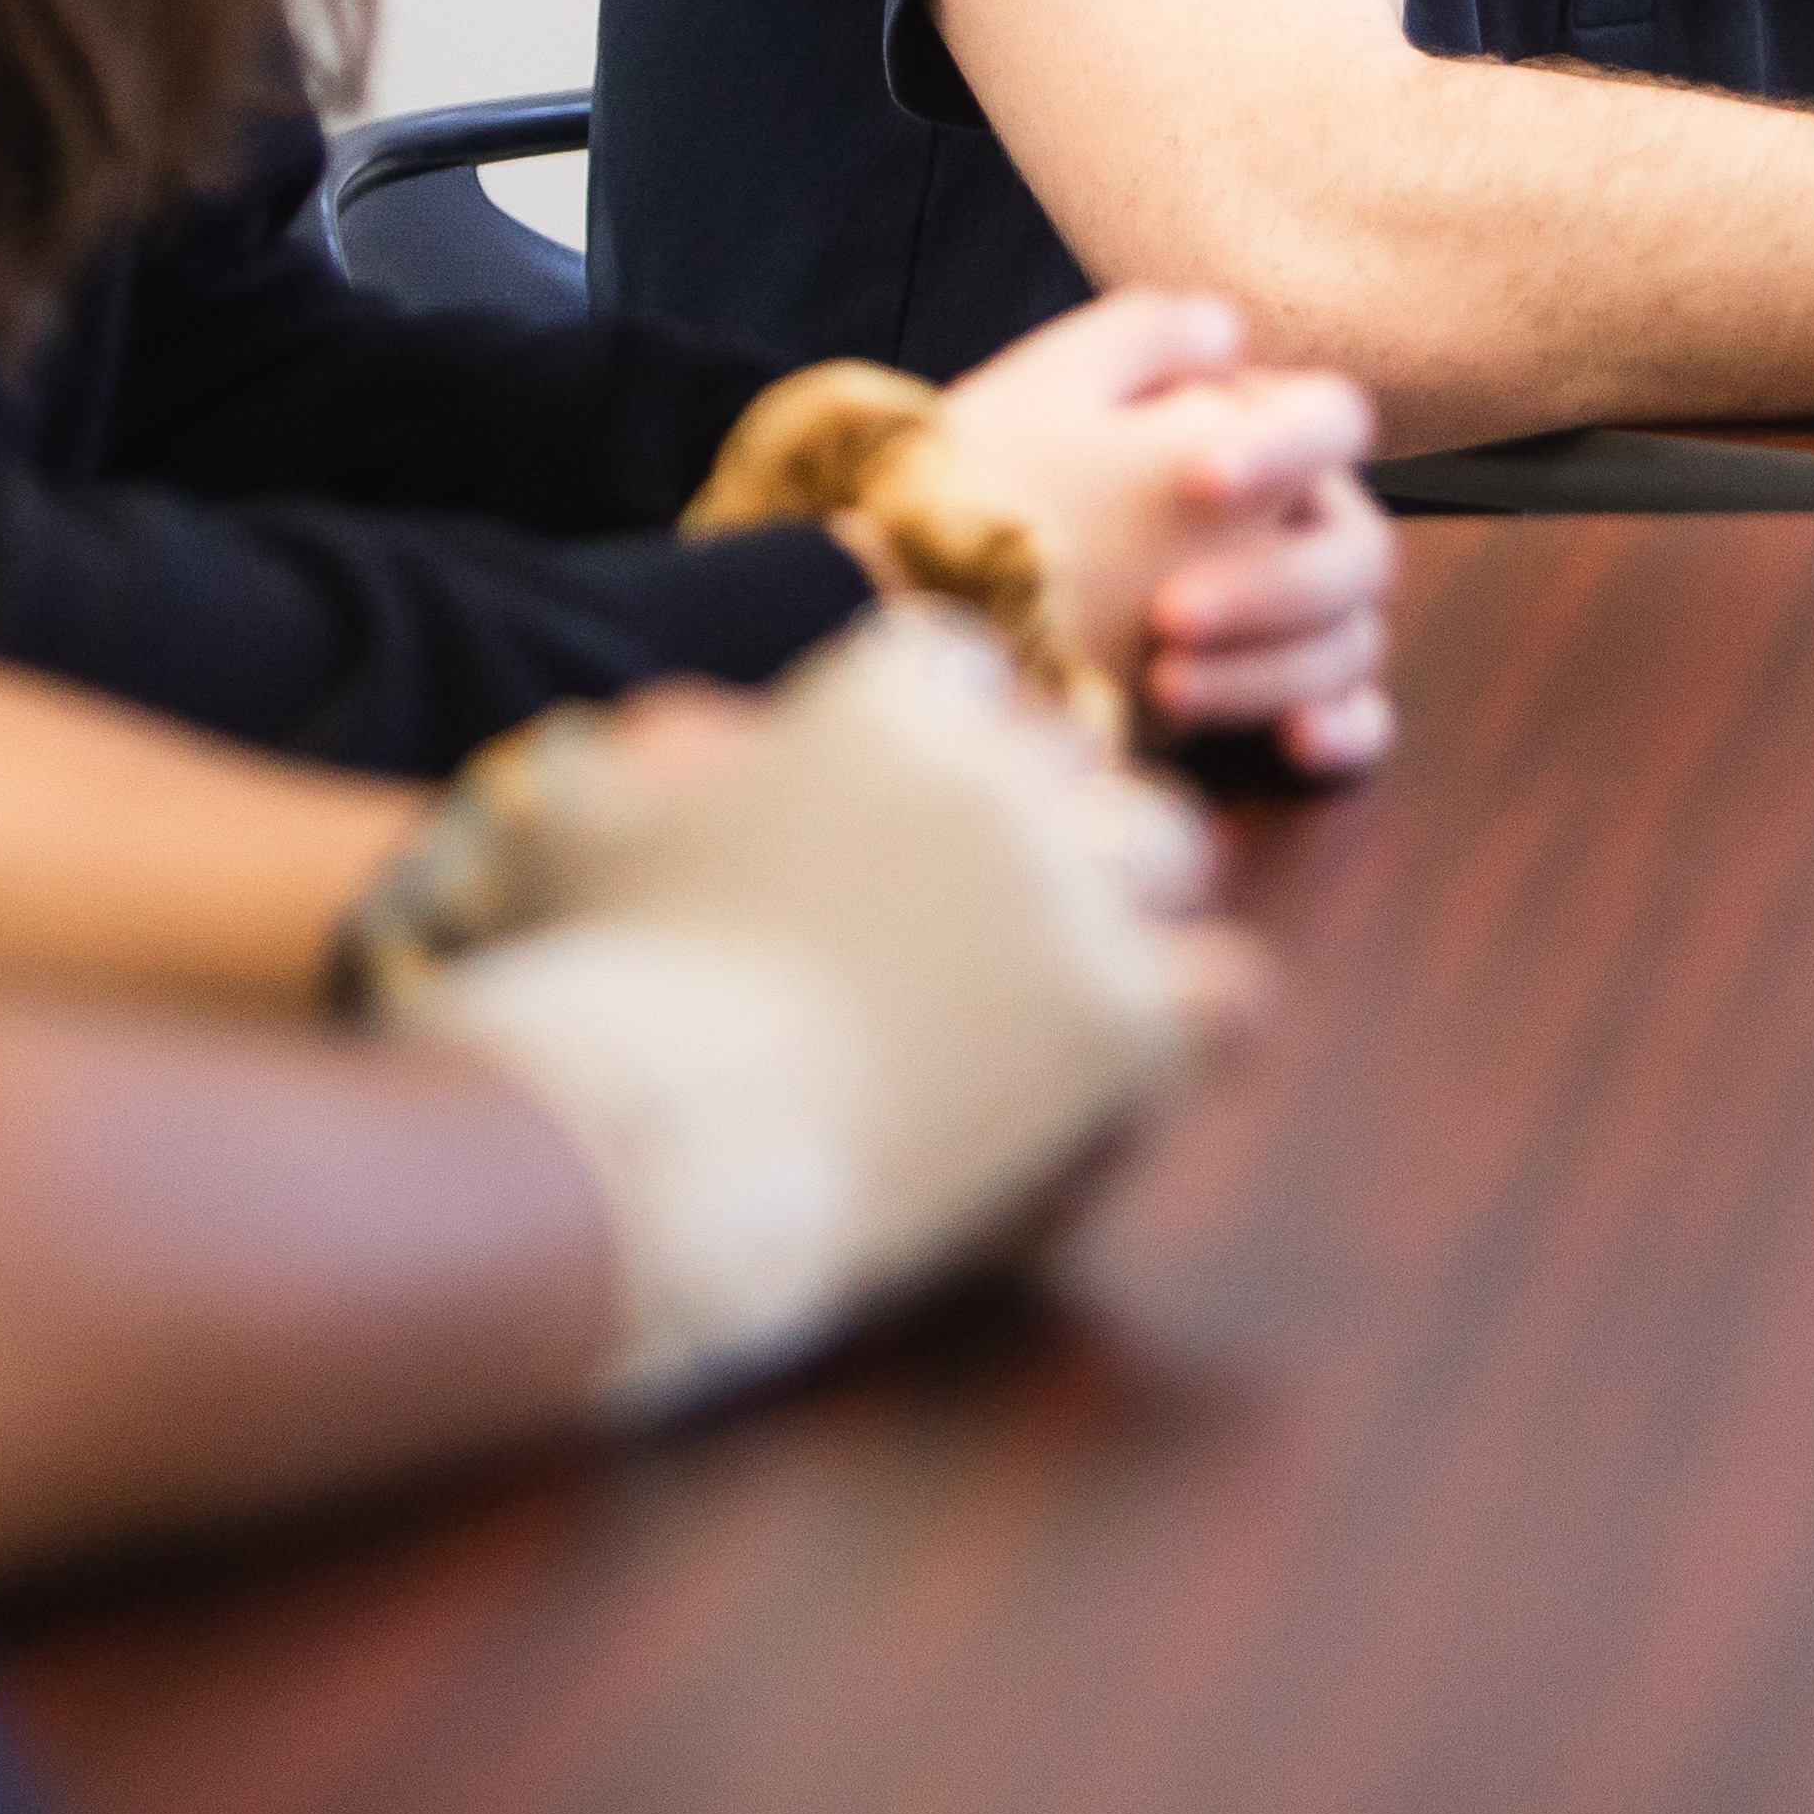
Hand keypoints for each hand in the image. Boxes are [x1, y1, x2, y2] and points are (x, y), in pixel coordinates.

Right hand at [377, 613, 1253, 1413]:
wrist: (648, 1140)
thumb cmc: (594, 983)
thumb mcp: (584, 825)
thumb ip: (642, 761)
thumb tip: (678, 740)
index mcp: (887, 702)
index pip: (965, 674)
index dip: (938, 749)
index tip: (898, 824)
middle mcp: (1002, 773)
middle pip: (1080, 757)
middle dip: (1040, 823)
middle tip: (979, 920)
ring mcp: (1075, 891)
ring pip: (1170, 852)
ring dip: (1125, 908)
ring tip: (1058, 992)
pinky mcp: (1125, 1020)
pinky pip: (1228, 993)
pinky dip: (1187, 1028)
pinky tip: (1115, 1075)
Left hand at [908, 291, 1401, 774]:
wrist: (919, 628)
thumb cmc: (982, 505)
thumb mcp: (1042, 398)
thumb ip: (1140, 339)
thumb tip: (1229, 330)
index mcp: (1252, 442)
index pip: (1330, 423)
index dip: (1289, 446)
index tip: (1201, 481)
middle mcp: (1287, 529)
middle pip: (1354, 551)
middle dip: (1271, 584)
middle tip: (1168, 614)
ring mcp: (1288, 626)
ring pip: (1349, 641)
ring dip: (1276, 666)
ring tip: (1166, 687)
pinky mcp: (1274, 712)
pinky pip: (1358, 724)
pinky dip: (1344, 730)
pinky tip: (1301, 741)